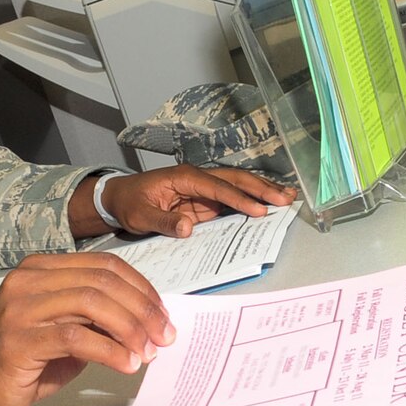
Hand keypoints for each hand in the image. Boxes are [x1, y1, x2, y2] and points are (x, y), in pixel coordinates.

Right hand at [0, 252, 173, 405]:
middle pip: (102, 281)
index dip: (140, 289)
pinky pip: (74, 337)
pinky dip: (109, 351)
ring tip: (147, 352)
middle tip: (163, 337)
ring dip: (130, 328)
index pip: (103, 266)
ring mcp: (18, 308)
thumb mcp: (65, 333)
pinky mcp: (16, 340)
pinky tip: (126, 364)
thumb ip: (96, 319)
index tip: (163, 316)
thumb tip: (146, 321)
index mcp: (40, 269)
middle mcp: (27, 281)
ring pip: (91, 302)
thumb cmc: (18, 364)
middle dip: (142, 309)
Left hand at [70, 165, 296, 238]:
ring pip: (237, 186)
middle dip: (260, 189)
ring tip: (287, 197)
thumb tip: (188, 228)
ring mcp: (202, 189)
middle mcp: (197, 179)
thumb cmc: (128, 203)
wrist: (118, 198)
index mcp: (183, 177)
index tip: (258, 210)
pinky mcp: (204, 201)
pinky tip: (267, 206)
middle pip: (234, 180)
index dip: (238, 198)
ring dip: (261, 191)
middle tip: (284, 199)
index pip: (216, 187)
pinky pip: (231, 200)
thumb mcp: (140, 214)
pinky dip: (250, 201)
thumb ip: (163, 221)